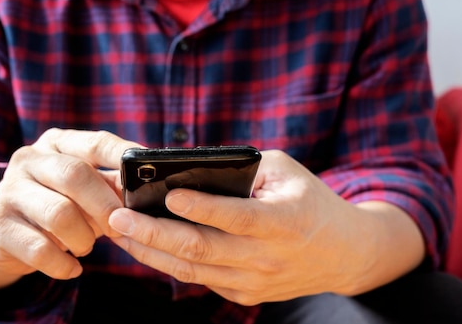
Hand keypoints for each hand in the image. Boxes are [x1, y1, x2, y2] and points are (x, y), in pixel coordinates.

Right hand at [0, 129, 140, 288]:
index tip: (150, 171)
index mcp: (56, 143)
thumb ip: (112, 184)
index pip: (95, 143)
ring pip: (59, 214)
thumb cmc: (59, 206)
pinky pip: (41, 250)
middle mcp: (29, 159)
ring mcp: (8, 190)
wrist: (2, 233)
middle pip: (75, 176)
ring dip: (83, 238)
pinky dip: (64, 264)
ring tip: (86, 246)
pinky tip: (72, 267)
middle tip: (118, 226)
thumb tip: (147, 189)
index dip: (124, 156)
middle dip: (105, 206)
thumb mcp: (85, 190)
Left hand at [108, 150, 424, 304]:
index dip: (199, 207)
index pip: (234, 216)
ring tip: (120, 233)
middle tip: (118, 217)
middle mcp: (267, 257)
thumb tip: (191, 167)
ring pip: (192, 271)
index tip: (167, 194)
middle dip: (153, 233)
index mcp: (283, 221)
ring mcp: (254, 282)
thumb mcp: (285, 172)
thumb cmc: (310, 202)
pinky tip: (146, 248)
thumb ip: (244, 167)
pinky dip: (169, 265)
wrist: (344, 253)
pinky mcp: (245, 295)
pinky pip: (200, 281)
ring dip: (151, 252)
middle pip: (201, 249)